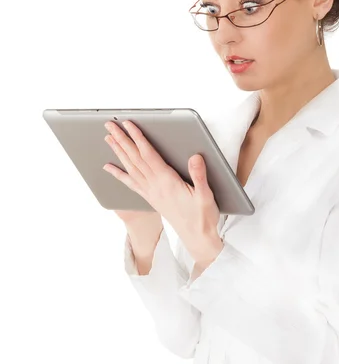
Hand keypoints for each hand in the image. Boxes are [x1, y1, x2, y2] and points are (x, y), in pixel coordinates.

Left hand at [103, 120, 221, 262]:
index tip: (129, 125)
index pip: (149, 155)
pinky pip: (131, 183)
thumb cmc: (202, 217)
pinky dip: (119, 174)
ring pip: (131, 168)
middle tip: (111, 125)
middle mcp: (155, 187)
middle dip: (122, 140)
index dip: (138, 138)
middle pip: (135, 158)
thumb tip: (194, 156)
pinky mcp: (151, 198)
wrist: (197, 238)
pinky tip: (109, 168)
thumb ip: (199, 175)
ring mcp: (151, 193)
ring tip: (109, 138)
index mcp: (167, 182)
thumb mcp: (206, 196)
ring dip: (119, 152)